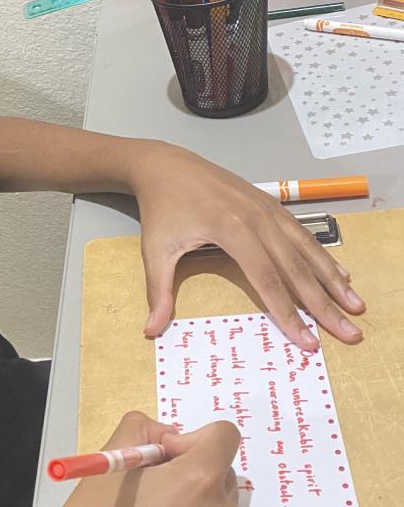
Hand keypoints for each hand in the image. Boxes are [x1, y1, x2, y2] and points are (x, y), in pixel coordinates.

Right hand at [31, 411, 240, 506]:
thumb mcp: (111, 457)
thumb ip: (145, 431)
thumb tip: (168, 440)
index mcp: (200, 480)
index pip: (225, 435)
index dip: (190, 437)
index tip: (159, 457)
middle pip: (221, 467)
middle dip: (190, 466)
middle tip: (147, 485)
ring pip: (216, 498)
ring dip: (191, 494)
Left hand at [130, 142, 364, 349]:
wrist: (167, 165)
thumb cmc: (162, 208)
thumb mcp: (155, 249)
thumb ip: (158, 291)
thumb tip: (152, 330)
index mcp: (231, 231)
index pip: (267, 280)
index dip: (288, 314)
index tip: (307, 341)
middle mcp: (257, 219)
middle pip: (297, 269)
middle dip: (324, 305)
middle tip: (349, 332)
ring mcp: (267, 209)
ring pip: (307, 249)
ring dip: (333, 280)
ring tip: (355, 305)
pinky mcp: (271, 204)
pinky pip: (302, 234)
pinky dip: (322, 256)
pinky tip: (339, 274)